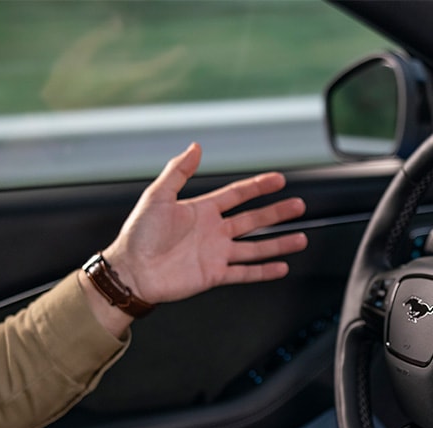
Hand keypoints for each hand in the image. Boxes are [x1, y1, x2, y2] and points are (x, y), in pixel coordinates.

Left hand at [100, 142, 307, 304]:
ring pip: (256, 247)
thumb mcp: (157, 196)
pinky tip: (281, 267)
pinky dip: (264, 271)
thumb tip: (195, 147)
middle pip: (253, 220)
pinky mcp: (215, 275)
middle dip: (277, 213)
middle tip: (298, 205)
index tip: (278, 180)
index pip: (237, 195)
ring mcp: (216, 254)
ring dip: (279, 243)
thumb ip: (178, 171)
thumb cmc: (138, 235)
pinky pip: (245, 273)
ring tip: (301, 238)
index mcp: (201, 211)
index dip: (258, 187)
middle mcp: (213, 232)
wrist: (131, 271)